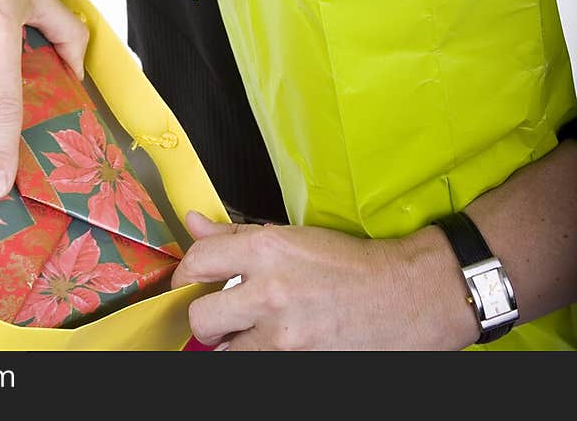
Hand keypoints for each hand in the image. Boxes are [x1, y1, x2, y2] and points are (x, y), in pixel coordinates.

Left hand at [171, 210, 461, 350]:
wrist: (404, 296)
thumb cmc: (351, 264)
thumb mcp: (291, 236)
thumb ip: (236, 235)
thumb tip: (195, 223)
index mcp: (266, 249)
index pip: (197, 262)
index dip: (186, 275)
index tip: (189, 282)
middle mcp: (270, 291)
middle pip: (202, 318)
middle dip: (206, 320)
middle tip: (221, 315)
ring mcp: (284, 335)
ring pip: (226, 354)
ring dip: (233, 345)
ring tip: (252, 333)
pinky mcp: (298, 364)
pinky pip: (258, 366)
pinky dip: (261, 358)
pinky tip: (277, 345)